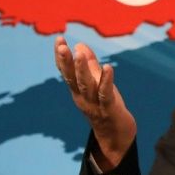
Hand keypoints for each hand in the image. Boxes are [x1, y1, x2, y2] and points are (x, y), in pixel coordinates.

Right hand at [54, 36, 136, 169]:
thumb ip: (89, 65)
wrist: (116, 135)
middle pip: (72, 78)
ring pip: (87, 85)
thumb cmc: (105, 106)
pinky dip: (106, 80)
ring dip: (83, 69)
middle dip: (67, 61)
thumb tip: (80, 45)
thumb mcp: (96, 84)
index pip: (66, 72)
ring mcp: (94, 104)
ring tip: (80, 53)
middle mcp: (82, 97)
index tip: (59, 39)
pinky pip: (106, 93)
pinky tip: (108, 67)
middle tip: (62, 45)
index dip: (61, 57)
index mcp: (77, 90)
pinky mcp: (108, 108)